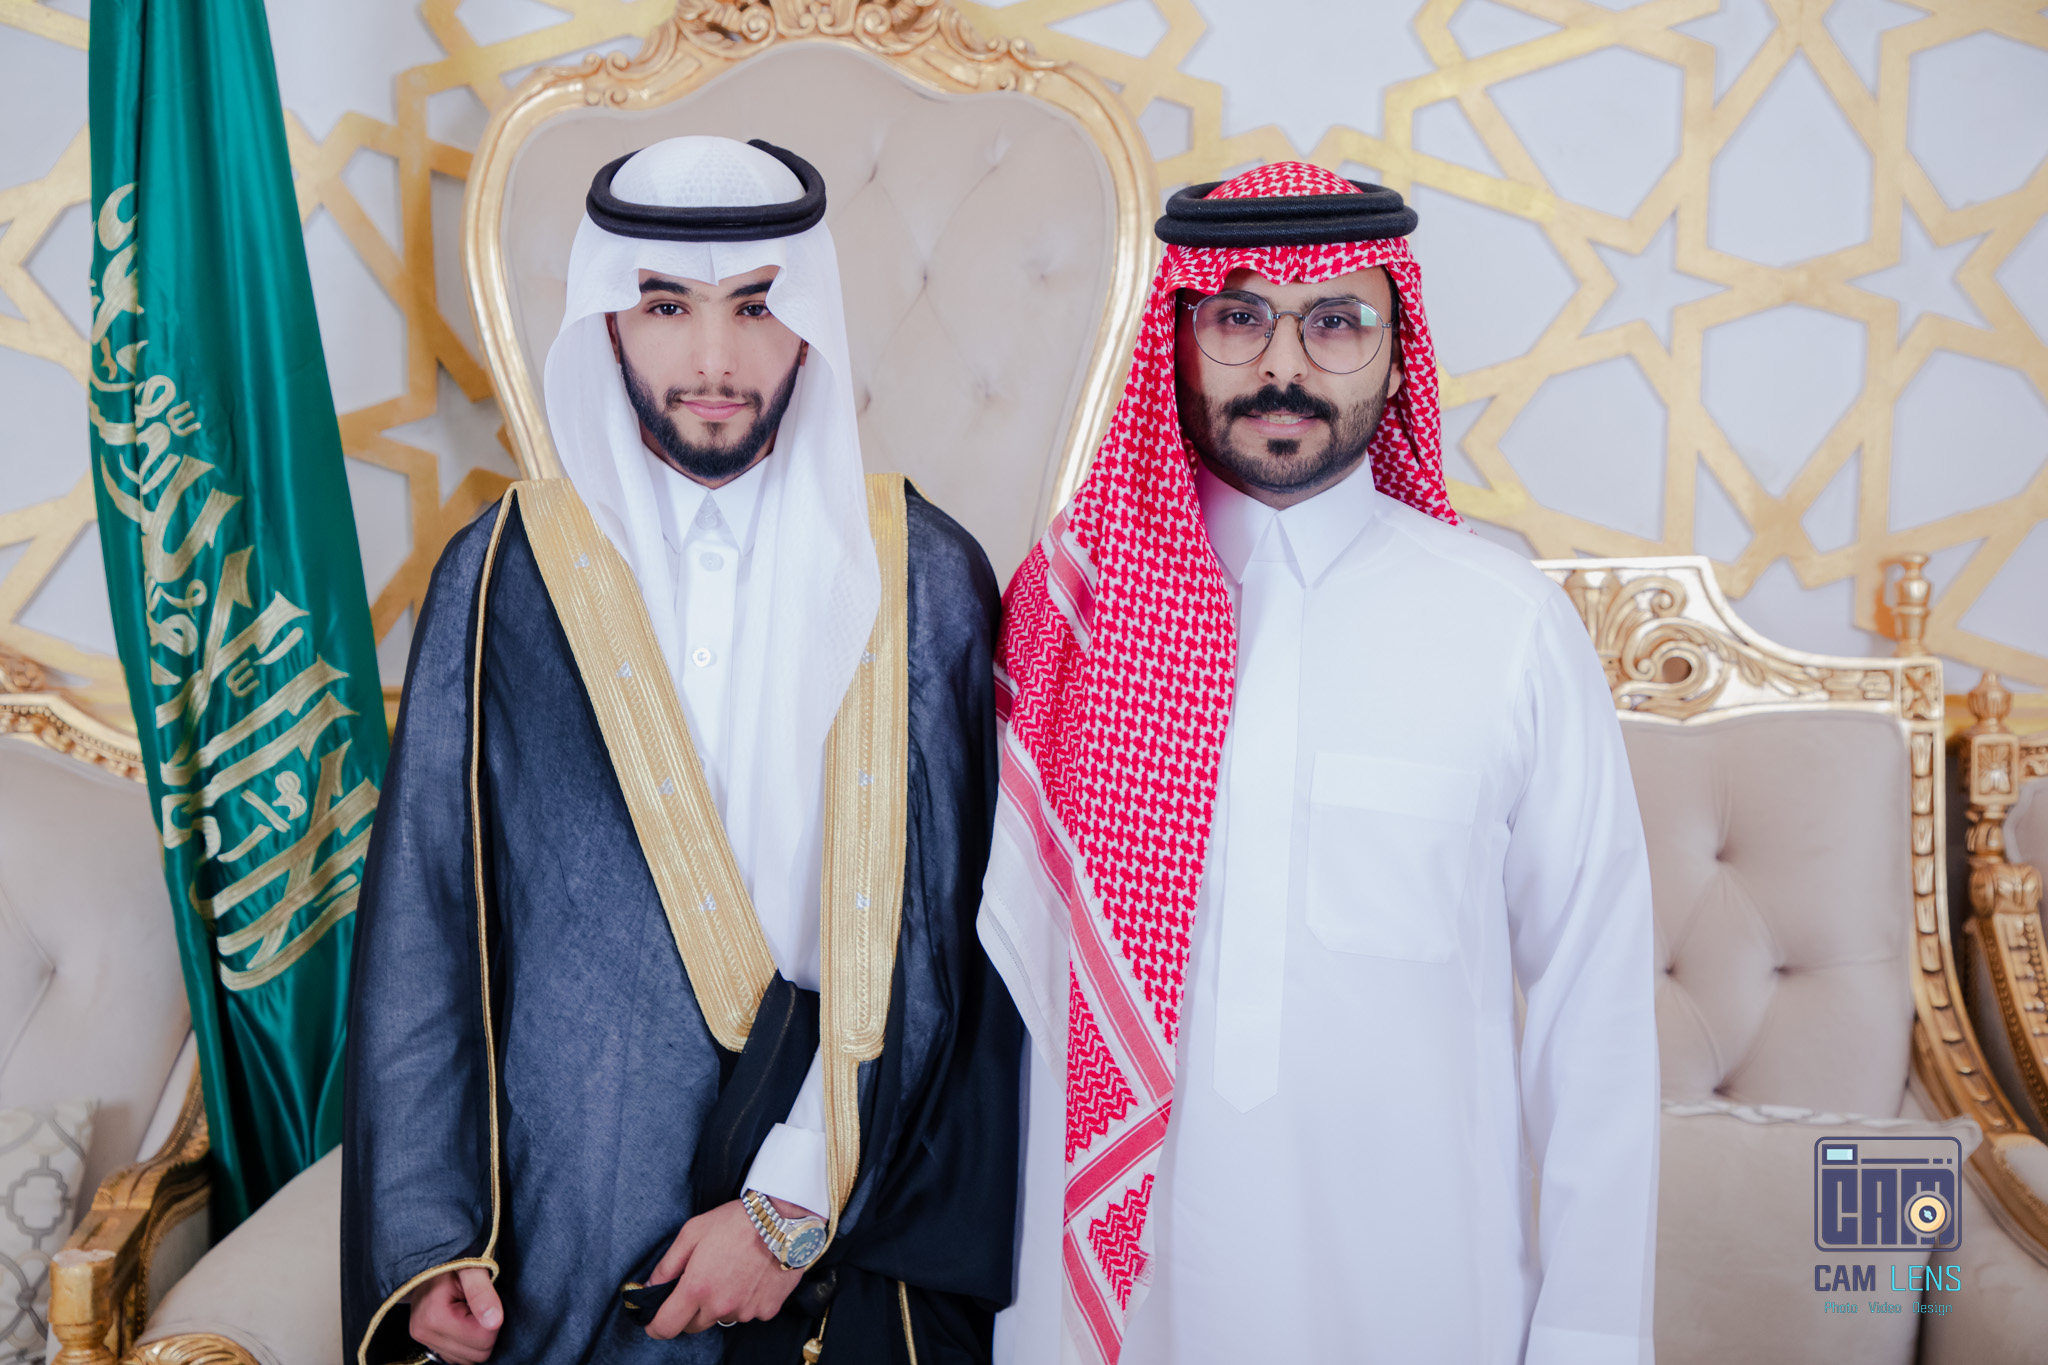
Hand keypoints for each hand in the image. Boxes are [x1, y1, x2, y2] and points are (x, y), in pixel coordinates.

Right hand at [407, 1266, 502, 1363]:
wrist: (432, 1259)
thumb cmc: (454, 1259)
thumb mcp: (472, 1268)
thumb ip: (482, 1293)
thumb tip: (494, 1322)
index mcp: (433, 1316)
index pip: (483, 1339)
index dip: (493, 1320)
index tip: (485, 1298)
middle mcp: (423, 1333)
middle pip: (477, 1354)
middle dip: (487, 1331)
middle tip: (479, 1304)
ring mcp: (423, 1340)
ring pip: (468, 1360)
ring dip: (477, 1337)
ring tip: (470, 1309)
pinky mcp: (427, 1343)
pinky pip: (458, 1357)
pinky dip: (467, 1343)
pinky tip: (464, 1320)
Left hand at [645, 1197, 806, 1338]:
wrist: (783, 1220)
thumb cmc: (735, 1222)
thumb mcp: (691, 1233)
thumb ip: (666, 1265)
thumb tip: (649, 1287)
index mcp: (697, 1288)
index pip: (666, 1327)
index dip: (656, 1326)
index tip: (655, 1321)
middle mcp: (720, 1306)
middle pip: (693, 1326)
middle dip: (690, 1311)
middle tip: (701, 1283)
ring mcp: (745, 1311)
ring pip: (722, 1318)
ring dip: (720, 1304)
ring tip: (732, 1273)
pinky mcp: (766, 1310)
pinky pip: (747, 1313)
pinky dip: (745, 1301)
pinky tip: (751, 1276)